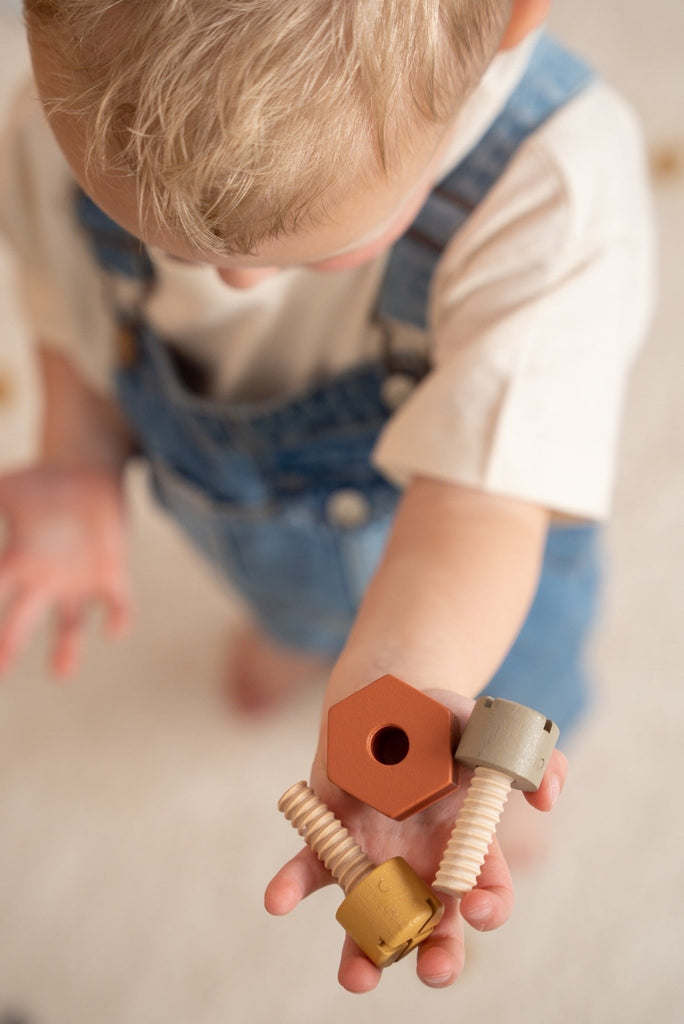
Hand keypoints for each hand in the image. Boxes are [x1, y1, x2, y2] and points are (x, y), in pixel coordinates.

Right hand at [0, 463, 130, 677]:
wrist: (86, 472)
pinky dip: (118, 616)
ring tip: (60, 673)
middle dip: (10, 644)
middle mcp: (44, 580)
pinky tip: (113, 630)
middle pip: (23, 620)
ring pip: (70, 624)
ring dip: (67, 647)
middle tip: (0, 671)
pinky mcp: (111, 572)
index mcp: (16, 562)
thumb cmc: (40, 483)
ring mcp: (78, 580)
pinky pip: (118, 602)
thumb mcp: (4, 489)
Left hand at [265, 691, 566, 992]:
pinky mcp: (332, 841)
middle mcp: (422, 867)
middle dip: (437, 959)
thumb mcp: (489, 729)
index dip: (489, 907)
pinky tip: (277, 900)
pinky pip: (309, 870)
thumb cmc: (443, 722)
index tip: (478, 906)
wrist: (386, 701)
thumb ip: (531, 757)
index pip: (487, 893)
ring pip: (371, 922)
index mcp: (466, 849)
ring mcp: (375, 860)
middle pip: (435, 931)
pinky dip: (291, 886)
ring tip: (358, 978)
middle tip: (432, 970)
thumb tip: (548, 796)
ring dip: (363, 955)